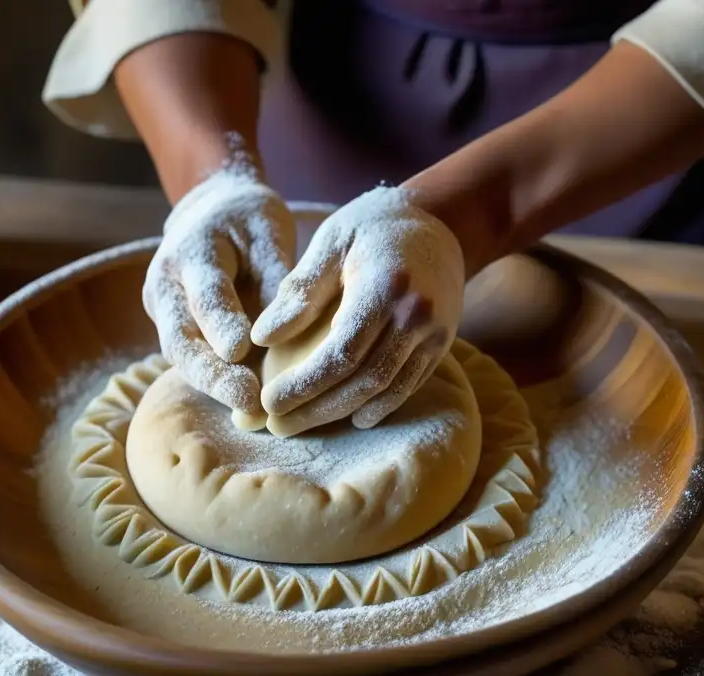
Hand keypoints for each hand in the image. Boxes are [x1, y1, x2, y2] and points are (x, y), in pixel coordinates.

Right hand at [144, 169, 294, 414]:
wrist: (211, 211)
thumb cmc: (248, 221)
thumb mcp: (267, 232)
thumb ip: (275, 276)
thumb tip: (289, 327)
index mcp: (191, 252)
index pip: (206, 293)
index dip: (221, 323)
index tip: (240, 350)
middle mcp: (165, 285)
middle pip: (181, 337)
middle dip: (212, 373)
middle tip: (247, 399)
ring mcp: (162, 311)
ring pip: (180, 357)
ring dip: (213, 386)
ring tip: (251, 411)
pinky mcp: (172, 330)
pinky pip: (190, 360)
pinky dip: (215, 383)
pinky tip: (247, 405)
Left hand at [251, 186, 464, 434]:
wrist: (441, 221)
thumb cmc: (372, 226)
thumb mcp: (331, 242)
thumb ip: (300, 291)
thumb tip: (262, 338)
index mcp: (384, 287)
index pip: (340, 352)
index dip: (304, 384)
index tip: (268, 402)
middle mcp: (415, 315)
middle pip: (362, 379)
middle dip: (316, 408)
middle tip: (277, 426)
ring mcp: (434, 333)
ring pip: (385, 388)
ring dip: (342, 412)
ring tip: (302, 424)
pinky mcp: (441, 344)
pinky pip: (408, 385)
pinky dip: (380, 406)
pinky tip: (351, 417)